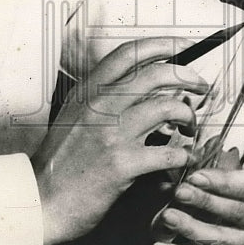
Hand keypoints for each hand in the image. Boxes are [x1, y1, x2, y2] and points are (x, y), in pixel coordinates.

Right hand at [33, 37, 209, 244]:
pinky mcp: (123, 164)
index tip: (184, 46)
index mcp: (87, 90)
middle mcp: (100, 105)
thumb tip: (138, 84)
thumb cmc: (60, 162)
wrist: (41, 200)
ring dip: (188, 116)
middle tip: (201, 86)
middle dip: (188, 76)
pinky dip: (184, 154)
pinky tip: (183, 158)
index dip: (163, 44)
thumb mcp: (72, 116)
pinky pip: (170, 152)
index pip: (129, 52)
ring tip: (189, 128)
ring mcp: (111, 133)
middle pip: (156, 74)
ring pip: (168, 108)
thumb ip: (100, 97)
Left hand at [153, 157, 243, 244]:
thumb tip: (181, 162)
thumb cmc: (237, 177)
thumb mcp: (233, 162)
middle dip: (204, 203)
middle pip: (236, 213)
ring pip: (220, 240)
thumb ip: (210, 162)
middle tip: (179, 193)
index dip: (221, 182)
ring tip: (167, 217)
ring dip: (191, 228)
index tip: (195, 176)